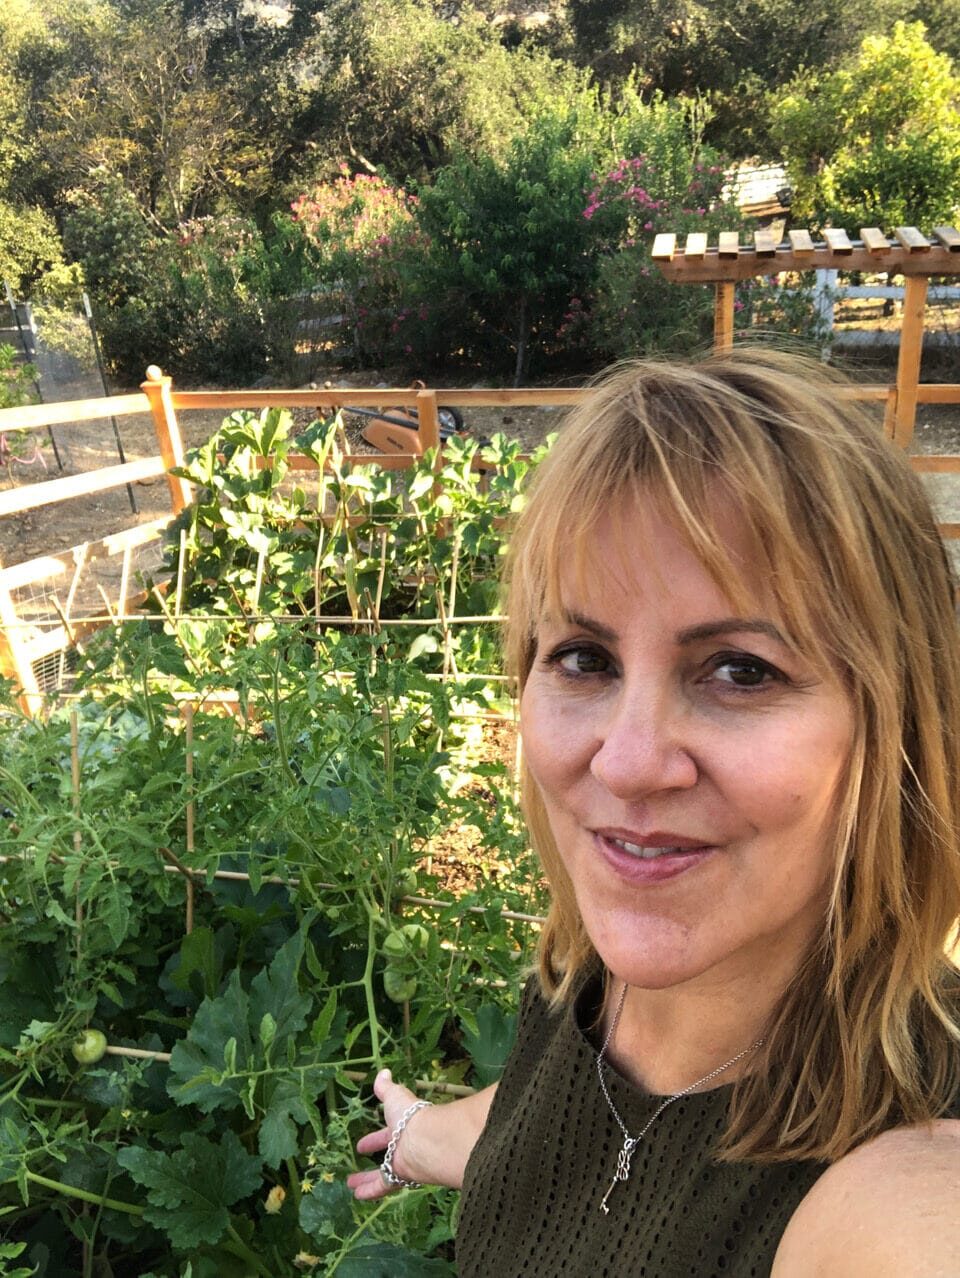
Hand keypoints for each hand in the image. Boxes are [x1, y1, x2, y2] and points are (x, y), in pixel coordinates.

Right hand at [347, 1068, 424, 1200]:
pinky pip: (383, 1185)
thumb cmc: (409, 1114)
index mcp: (403, 1124)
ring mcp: (403, 1162)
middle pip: (386, 1151)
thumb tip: (383, 1071)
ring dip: (366, 1178)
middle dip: (374, 1151)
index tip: (361, 1144)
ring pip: (382, 1172)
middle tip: (359, 1155)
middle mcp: (404, 1144)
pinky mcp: (401, 1176)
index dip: (376, 1136)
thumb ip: (386, 1087)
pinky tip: (357, 1196)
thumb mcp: (394, 1096)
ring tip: (350, 1185)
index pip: (388, 1130)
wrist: (426, 1139)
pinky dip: (370, 1191)